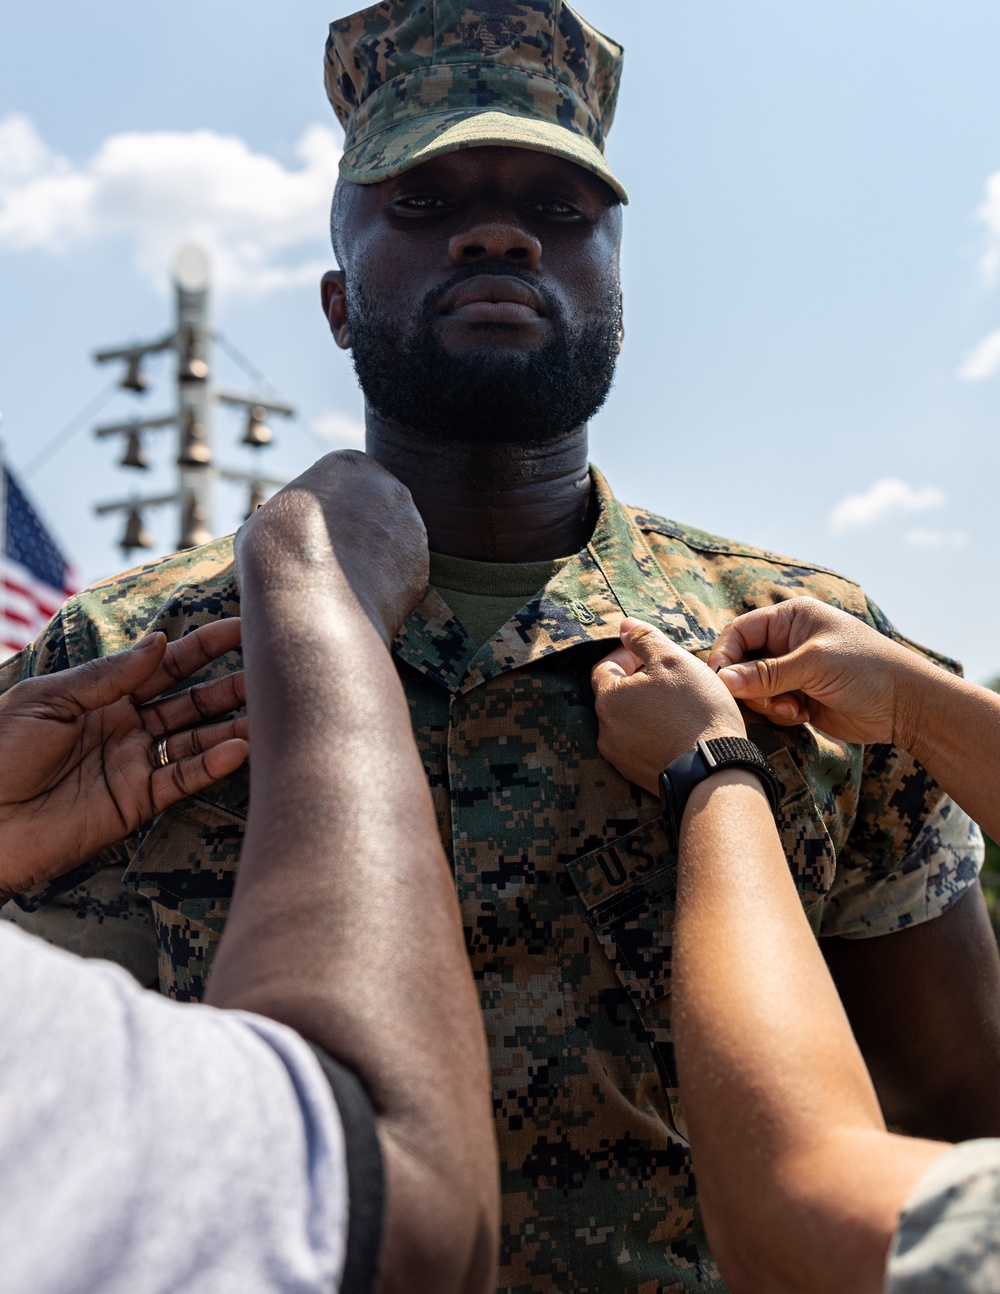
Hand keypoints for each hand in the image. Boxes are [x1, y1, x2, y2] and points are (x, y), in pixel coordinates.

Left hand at [0, 619, 247, 898]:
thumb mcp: (47, 699)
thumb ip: (108, 674)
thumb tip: (159, 642)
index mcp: (100, 695)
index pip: (163, 664)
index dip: (203, 646)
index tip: (241, 627)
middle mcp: (125, 726)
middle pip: (190, 700)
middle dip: (230, 685)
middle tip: (271, 672)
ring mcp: (133, 765)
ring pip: (195, 740)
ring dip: (232, 725)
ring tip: (269, 713)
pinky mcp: (135, 803)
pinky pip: (182, 779)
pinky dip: (212, 765)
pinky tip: (238, 749)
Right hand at [236, 450, 427, 644]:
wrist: (311, 608)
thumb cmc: (276, 557)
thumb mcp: (269, 517)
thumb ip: (294, 511)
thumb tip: (292, 525)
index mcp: (349, 464)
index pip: (338, 482)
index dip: (320, 510)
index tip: (307, 533)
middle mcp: (390, 487)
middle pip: (371, 507)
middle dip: (354, 530)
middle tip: (327, 560)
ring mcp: (412, 527)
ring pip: (389, 540)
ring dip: (372, 557)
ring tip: (341, 585)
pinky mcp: (422, 567)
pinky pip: (399, 574)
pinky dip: (384, 586)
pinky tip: (360, 599)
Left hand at [591, 618, 746, 794]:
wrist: (714, 771)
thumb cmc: (695, 710)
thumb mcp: (673, 660)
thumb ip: (644, 639)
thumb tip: (624, 626)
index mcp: (609, 699)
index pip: (605, 668)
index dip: (627, 655)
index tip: (650, 654)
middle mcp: (606, 730)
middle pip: (616, 696)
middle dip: (638, 682)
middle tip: (670, 677)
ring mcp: (620, 757)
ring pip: (629, 722)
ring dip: (646, 708)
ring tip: (677, 704)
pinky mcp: (637, 775)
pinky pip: (641, 745)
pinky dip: (654, 733)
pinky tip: (679, 729)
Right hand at [707, 598, 920, 744]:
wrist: (906, 706)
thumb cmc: (867, 670)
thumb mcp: (814, 665)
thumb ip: (767, 674)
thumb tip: (723, 680)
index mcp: (791, 618)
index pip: (740, 631)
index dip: (726, 656)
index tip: (723, 682)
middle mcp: (788, 641)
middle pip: (743, 662)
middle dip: (749, 685)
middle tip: (768, 700)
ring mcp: (794, 670)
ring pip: (754, 688)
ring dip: (767, 703)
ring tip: (793, 708)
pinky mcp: (800, 697)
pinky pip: (771, 706)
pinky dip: (780, 713)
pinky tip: (803, 714)